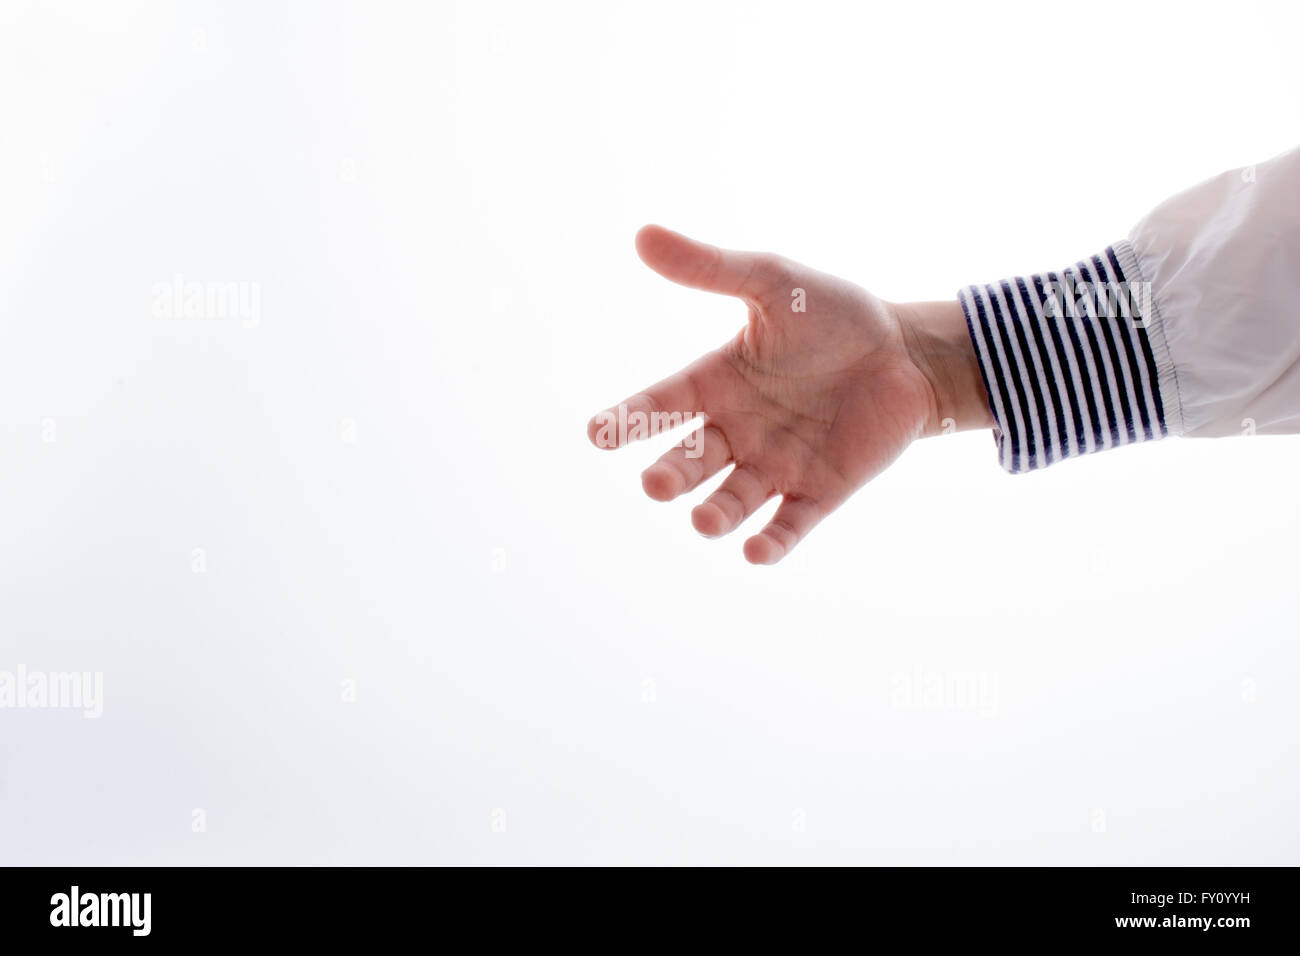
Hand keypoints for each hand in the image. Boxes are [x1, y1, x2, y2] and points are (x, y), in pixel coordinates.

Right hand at [588, 225, 989, 564]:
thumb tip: (642, 235)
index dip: (630, 419)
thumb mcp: (772, 282)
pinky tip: (755, 552)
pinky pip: (789, 524)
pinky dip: (772, 542)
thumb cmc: (835, 315)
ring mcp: (777, 464)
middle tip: (657, 485)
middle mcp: (738, 428)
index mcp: (718, 380)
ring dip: (716, 513)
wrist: (910, 351)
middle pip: (692, 459)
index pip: (663, 402)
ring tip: (705, 521)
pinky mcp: (819, 491)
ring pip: (733, 499)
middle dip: (672, 475)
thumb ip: (710, 268)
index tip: (596, 433)